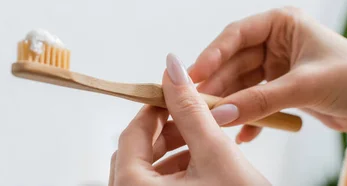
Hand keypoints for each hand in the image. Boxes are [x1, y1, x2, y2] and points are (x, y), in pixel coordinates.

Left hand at [109, 54, 268, 185]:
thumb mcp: (215, 153)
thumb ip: (191, 109)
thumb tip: (171, 67)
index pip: (131, 134)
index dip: (156, 108)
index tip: (177, 93)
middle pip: (137, 153)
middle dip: (166, 130)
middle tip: (194, 114)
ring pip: (148, 171)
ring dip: (174, 150)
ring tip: (204, 136)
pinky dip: (177, 171)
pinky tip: (202, 162)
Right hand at [188, 7, 346, 141]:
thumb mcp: (305, 86)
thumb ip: (260, 100)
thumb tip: (219, 114)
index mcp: (283, 24)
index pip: (236, 35)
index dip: (212, 55)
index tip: (193, 76)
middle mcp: (278, 42)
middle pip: (235, 62)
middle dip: (218, 85)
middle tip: (196, 104)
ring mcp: (280, 67)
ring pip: (244, 84)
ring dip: (231, 103)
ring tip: (213, 121)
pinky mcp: (285, 90)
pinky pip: (258, 102)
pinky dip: (250, 117)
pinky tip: (241, 134)